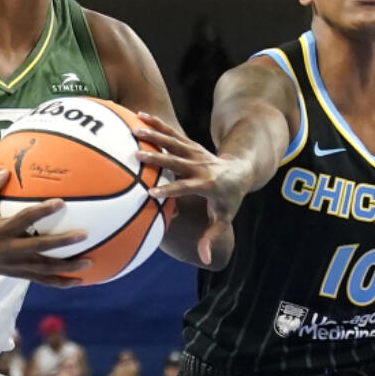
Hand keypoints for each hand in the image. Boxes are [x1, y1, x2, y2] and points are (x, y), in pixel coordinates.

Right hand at [0, 170, 89, 286]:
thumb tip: (5, 170)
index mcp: (1, 231)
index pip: (25, 219)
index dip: (43, 211)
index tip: (61, 202)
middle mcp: (10, 250)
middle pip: (41, 248)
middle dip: (63, 242)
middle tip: (84, 235)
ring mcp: (16, 265)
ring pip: (45, 269)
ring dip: (67, 267)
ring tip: (89, 263)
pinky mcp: (19, 274)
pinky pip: (42, 280)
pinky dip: (60, 282)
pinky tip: (78, 282)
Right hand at [133, 112, 251, 265]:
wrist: (241, 171)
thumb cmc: (229, 200)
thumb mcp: (224, 219)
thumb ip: (212, 237)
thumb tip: (205, 259)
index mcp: (208, 185)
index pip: (187, 188)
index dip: (171, 190)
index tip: (152, 193)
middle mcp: (201, 166)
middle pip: (177, 161)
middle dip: (157, 158)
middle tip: (135, 155)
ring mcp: (196, 152)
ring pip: (174, 142)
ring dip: (154, 135)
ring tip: (133, 129)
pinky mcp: (191, 144)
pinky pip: (172, 133)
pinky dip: (157, 124)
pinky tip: (139, 116)